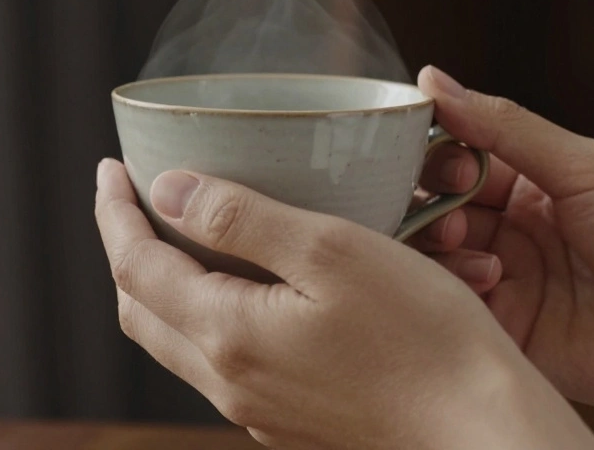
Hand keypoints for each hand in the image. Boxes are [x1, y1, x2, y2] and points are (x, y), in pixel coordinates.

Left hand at [94, 158, 593, 449]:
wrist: (482, 430)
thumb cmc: (425, 337)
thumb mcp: (332, 251)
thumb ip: (241, 219)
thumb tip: (168, 192)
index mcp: (227, 335)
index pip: (134, 267)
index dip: (113, 213)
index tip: (110, 169)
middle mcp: (230, 382)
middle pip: (142, 309)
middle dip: (127, 248)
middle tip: (133, 197)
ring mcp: (258, 409)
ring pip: (177, 340)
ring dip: (163, 283)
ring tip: (180, 233)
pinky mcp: (290, 419)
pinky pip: (220, 362)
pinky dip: (205, 313)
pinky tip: (243, 286)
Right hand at [411, 66, 593, 420]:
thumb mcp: (584, 166)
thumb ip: (503, 127)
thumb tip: (433, 81)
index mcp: (534, 185)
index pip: (457, 157)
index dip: (436, 152)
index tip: (434, 151)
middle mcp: (515, 232)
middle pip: (436, 205)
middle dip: (428, 198)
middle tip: (450, 201)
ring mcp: (508, 283)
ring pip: (436, 255)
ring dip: (440, 238)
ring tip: (466, 238)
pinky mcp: (506, 333)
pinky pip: (454, 304)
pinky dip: (457, 284)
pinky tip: (491, 276)